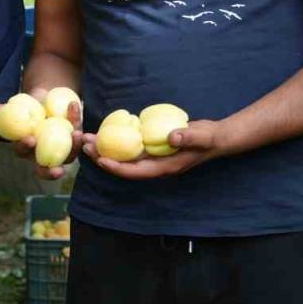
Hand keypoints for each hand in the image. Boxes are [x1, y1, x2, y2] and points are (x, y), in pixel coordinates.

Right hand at [0, 95, 82, 180]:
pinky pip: (76, 135)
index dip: (25, 148)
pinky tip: (74, 107)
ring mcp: (61, 150)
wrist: (45, 100)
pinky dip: (77, 121)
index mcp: (26, 148)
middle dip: (51, 173)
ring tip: (76, 134)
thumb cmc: (25, 107)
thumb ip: (2, 110)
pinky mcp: (74, 140)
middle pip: (46, 169)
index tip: (30, 139)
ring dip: (74, 148)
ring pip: (69, 156)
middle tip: (58, 170)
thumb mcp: (14, 108)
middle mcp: (43, 154)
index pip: (23, 152)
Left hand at [81, 119, 226, 179]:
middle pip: (124, 166)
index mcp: (164, 167)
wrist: (216, 138)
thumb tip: (171, 136)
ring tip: (88, 139)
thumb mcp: (202, 136)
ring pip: (124, 156)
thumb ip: (189, 136)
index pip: (136, 172)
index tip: (101, 160)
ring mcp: (153, 157)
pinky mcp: (152, 148)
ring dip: (106, 149)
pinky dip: (117, 141)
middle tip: (85, 145)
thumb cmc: (209, 139)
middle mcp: (155, 165)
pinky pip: (130, 147)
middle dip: (103, 158)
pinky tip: (105, 131)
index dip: (117, 168)